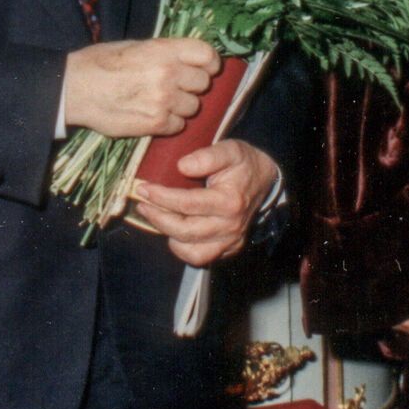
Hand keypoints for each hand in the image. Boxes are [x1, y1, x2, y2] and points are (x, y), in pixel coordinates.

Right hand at [64, 38, 218, 138]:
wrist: (75, 88)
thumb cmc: (100, 63)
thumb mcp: (135, 46)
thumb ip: (165, 52)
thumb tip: (189, 59)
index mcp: (164, 50)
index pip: (208, 55)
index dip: (209, 64)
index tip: (204, 69)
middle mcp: (169, 73)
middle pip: (203, 84)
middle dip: (192, 87)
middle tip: (175, 87)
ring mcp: (164, 99)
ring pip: (192, 107)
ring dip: (181, 106)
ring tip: (159, 102)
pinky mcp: (156, 122)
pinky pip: (178, 125)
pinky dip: (169, 123)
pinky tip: (151, 114)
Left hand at [128, 139, 278, 266]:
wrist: (265, 181)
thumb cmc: (244, 164)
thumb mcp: (230, 150)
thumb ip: (207, 156)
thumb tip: (182, 166)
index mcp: (230, 202)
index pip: (187, 204)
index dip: (161, 197)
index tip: (144, 189)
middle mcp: (231, 226)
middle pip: (185, 231)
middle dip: (158, 218)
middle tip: (142, 204)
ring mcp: (231, 241)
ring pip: (192, 252)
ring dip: (169, 236)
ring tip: (156, 217)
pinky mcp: (229, 249)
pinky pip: (201, 258)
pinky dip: (183, 249)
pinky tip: (173, 231)